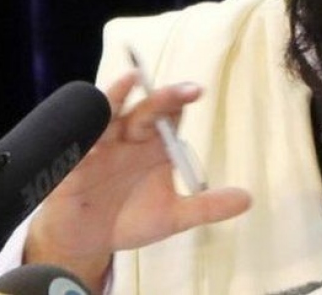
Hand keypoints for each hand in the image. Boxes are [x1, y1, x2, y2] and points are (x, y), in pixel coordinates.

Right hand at [24, 73, 251, 291]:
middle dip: (164, 97)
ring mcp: (101, 146)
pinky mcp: (74, 162)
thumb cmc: (129, 218)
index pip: (171, 114)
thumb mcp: (173, 216)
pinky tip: (92, 118)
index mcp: (153, 144)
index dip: (181, 101)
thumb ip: (207, 206)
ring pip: (109, 113)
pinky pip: (76, 139)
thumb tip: (248, 199)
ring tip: (131, 79)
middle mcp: (129, 138)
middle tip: (185, 90)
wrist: (87, 242)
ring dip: (118, 96)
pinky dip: (83, 127)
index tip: (196, 92)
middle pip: (147, 109)